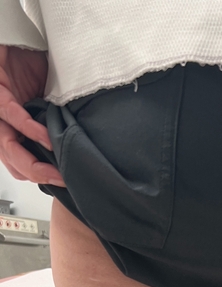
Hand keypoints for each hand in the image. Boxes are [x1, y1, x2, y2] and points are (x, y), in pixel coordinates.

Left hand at [0, 45, 65, 185]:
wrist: (20, 37)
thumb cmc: (32, 64)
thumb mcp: (51, 101)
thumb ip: (59, 121)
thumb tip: (82, 142)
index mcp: (16, 129)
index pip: (23, 163)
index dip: (41, 177)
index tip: (65, 183)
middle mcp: (5, 124)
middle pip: (14, 162)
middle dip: (38, 176)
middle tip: (61, 181)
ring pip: (8, 148)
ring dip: (32, 163)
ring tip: (54, 170)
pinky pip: (12, 116)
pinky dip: (31, 130)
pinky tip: (46, 139)